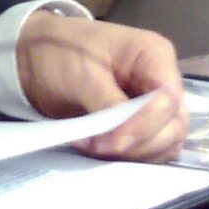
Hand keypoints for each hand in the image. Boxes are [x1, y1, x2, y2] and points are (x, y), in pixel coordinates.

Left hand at [16, 12, 189, 162]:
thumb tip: (123, 135)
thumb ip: (106, 102)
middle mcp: (162, 81)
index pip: (167, 100)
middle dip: (138, 143)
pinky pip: (149, 151)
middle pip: (173, 126)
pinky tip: (98, 149)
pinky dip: (127, 157)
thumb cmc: (60, 50)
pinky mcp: (141, 127)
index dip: (144, 126)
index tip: (112, 141)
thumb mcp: (81, 73)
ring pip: (165, 144)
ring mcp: (155, 107)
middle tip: (97, 145)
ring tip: (92, 145)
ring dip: (132, 154)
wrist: (36, 55)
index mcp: (154, 55)